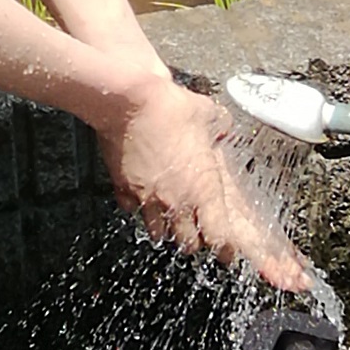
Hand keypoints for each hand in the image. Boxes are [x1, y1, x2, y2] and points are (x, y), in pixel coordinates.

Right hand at [95, 75, 308, 289]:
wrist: (130, 102)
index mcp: (203, 189)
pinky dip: (136, 207)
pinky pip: (131, 209)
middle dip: (193, 239)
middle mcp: (177, 201)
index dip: (223, 246)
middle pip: (188, 243)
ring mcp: (148, 198)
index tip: (225, 248)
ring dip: (165, 227)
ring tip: (168, 217)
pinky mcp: (124, 189)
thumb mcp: (208, 113)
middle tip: (196, 229)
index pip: (218, 238)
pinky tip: (139, 196)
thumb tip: (224, 124)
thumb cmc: (173, 108)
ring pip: (158, 232)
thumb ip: (220, 125)